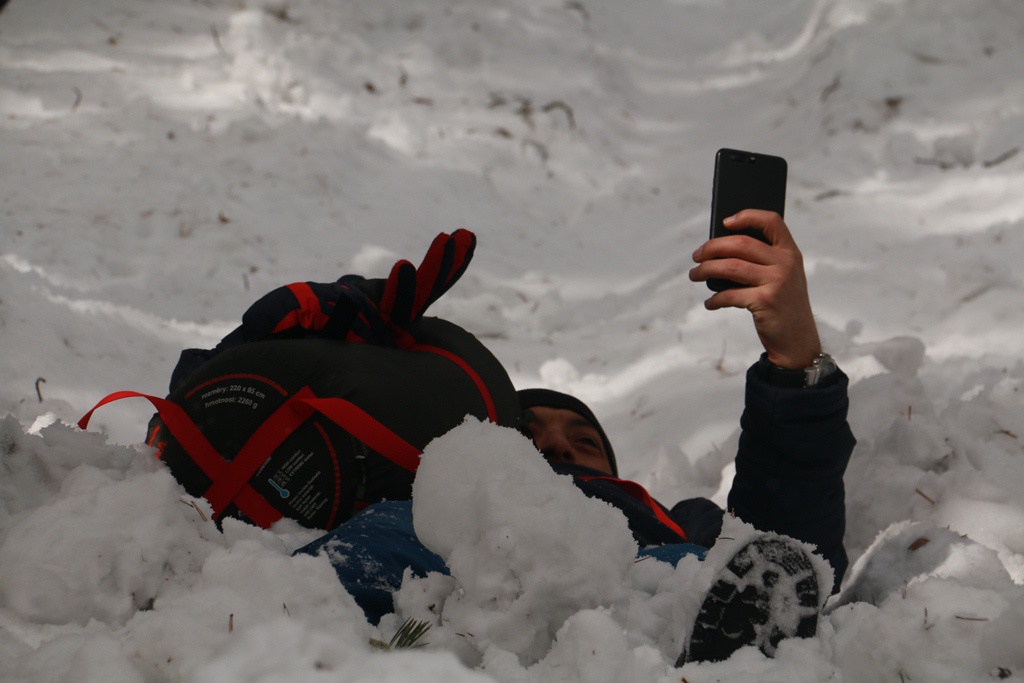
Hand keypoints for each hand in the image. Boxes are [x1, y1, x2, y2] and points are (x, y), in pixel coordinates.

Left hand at [689, 210, 820, 368]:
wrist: (798, 340)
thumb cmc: (782, 306)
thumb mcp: (782, 278)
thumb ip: (763, 261)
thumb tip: (719, 250)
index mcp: (790, 253)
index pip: (771, 221)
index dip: (747, 216)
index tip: (724, 222)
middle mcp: (786, 263)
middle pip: (741, 243)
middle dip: (712, 247)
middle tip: (696, 256)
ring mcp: (777, 281)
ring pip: (730, 266)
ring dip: (706, 270)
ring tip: (694, 275)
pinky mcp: (766, 300)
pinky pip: (730, 294)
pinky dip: (715, 299)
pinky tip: (710, 303)